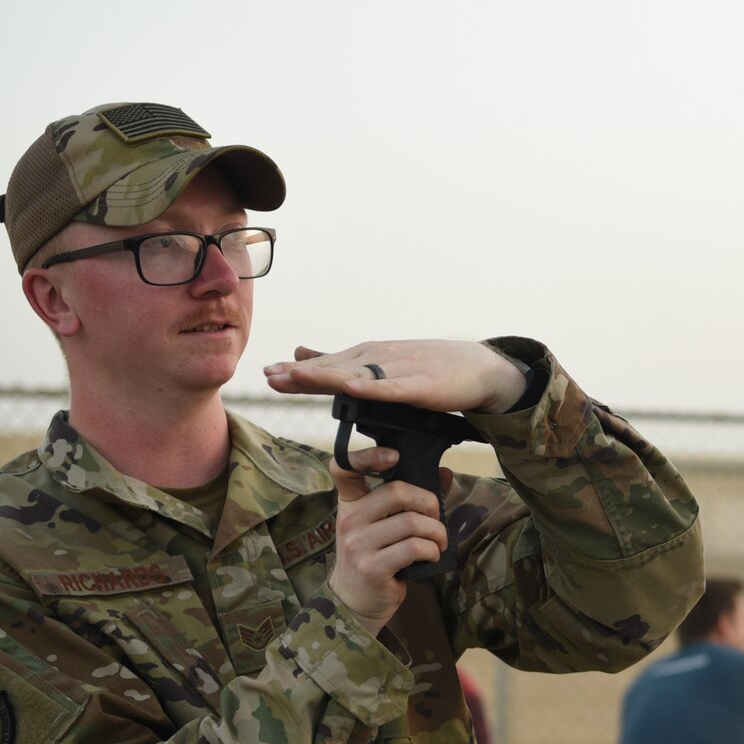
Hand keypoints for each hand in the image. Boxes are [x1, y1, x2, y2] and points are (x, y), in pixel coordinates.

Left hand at [264, 339, 526, 414]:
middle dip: (302, 374)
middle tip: (270, 377)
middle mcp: (378, 359)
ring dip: (326, 376)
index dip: (297, 372)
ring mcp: (400, 371)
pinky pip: (392, 389)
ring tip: (296, 378)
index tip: (266, 375)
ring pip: (357, 375)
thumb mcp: (379, 362)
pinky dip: (371, 388)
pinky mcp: (421, 386)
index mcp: (366, 358)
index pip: (326, 365)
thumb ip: (339, 362)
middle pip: (335, 368)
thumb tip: (300, 354)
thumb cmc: (428, 368)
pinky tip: (351, 389)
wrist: (477, 367)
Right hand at [325, 448, 448, 633]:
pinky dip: (432, 550)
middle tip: (436, 518)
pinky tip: (431, 555)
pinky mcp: (372, 567)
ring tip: (438, 542)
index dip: (367, 456)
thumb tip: (444, 473)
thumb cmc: (376, 556)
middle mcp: (349, 519)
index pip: (344, 468)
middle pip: (398, 492)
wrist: (356, 601)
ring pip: (413, 522)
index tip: (394, 456)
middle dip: (430, 503)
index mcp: (350, 503)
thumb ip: (411, 499)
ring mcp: (358, 544)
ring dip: (437, 532)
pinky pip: (415, 547)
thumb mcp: (384, 525)